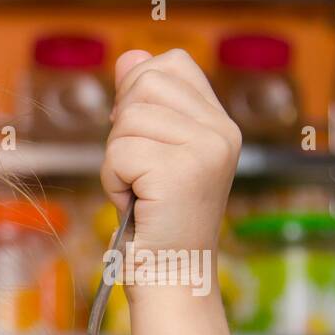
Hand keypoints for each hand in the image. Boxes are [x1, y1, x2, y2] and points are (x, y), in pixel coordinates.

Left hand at [101, 49, 241, 263]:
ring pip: (127, 120)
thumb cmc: (154, 222)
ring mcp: (206, 149)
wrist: (169, 277)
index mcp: (219, 123)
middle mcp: (221, 131)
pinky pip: (119, 152)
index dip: (136, 94)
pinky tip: (135, 204)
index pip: (170, 65)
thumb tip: (129, 57)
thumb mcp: (148, 154)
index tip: (136, 138)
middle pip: (144, 84)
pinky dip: (113, 181)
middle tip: (137, 173)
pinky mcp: (181, 170)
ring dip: (116, 160)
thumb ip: (142, 105)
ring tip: (138, 192)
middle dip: (122, 130)